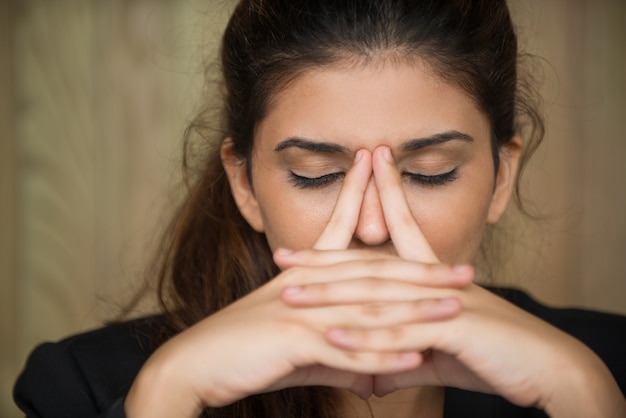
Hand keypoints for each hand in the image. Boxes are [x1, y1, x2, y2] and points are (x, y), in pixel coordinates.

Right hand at [125, 150, 466, 417]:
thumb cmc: (243, 351)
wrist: (195, 365)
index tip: (384, 170)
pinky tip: (414, 357)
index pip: (342, 232)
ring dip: (414, 312)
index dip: (364, 199)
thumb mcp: (295, 348)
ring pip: (368, 309)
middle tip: (465, 268)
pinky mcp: (292, 341)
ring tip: (456, 310)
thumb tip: (374, 375)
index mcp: (305, 276)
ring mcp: (301, 311)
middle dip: (423, 271)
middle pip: (374, 274)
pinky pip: (345, 350)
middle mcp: (307, 285)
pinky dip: (381, 355)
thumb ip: (337, 356)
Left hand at [280, 146, 625, 416]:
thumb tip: (372, 376)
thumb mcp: (441, 354)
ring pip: (376, 297)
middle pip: (369, 264)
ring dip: (331, 296)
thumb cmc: (495, 354)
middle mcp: (433, 282)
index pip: (394, 233)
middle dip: (323, 259)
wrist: (548, 367)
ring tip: (291, 294)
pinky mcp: (453, 329)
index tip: (331, 211)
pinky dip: (365, 338)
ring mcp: (442, 302)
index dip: (363, 215)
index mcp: (432, 277)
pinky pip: (400, 334)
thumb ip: (403, 358)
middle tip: (282, 254)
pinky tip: (332, 337)